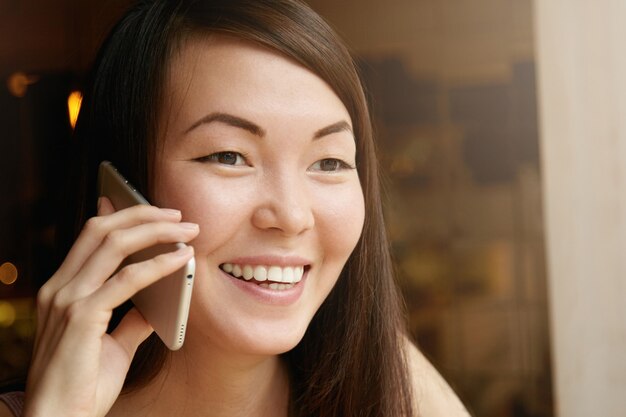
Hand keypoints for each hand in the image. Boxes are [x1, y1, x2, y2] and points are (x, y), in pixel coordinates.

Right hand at [23, 197, 198, 416]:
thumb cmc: (83, 387)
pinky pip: (127, 279)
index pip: (89, 238)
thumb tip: (157, 304)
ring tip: (187, 229)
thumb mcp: (113, 345)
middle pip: (101, 229)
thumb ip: (131, 320)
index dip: (118, 215)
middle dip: (142, 214)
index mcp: (62, 290)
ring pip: (114, 244)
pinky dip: (159, 264)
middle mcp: (60, 288)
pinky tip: (183, 259)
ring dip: (155, 230)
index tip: (146, 204)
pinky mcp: (82, 317)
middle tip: (177, 214)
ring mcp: (67, 300)